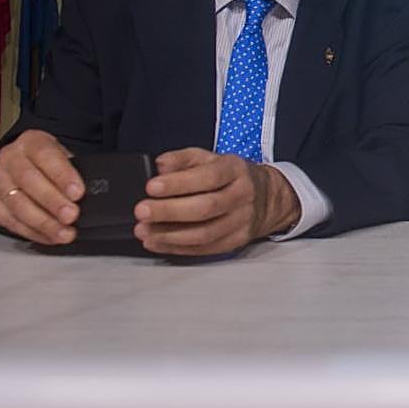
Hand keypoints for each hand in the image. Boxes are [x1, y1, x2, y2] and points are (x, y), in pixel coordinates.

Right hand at [0, 129, 83, 244]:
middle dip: (52, 202)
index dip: (62, 175)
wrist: (29, 162)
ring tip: (63, 233)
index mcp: (31, 141)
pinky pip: (8, 220)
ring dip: (42, 223)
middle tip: (71, 216)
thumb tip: (92, 191)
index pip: (46, 155)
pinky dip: (30, 232)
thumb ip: (75, 170)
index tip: (78, 192)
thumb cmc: (50, 161)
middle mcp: (10, 158)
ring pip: (16, 204)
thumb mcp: (65, 156)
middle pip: (28, 181)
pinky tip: (48, 237)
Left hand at [133, 149, 300, 255]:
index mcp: (235, 169)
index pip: (208, 177)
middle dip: (169, 211)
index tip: (151, 187)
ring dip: (170, 235)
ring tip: (144, 231)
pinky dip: (177, 248)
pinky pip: (204, 249)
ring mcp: (241, 221)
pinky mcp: (236, 241)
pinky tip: (157, 242)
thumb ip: (183, 159)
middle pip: (205, 208)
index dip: (178, 183)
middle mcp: (242, 195)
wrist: (266, 197)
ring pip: (204, 234)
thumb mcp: (210, 158)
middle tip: (142, 211)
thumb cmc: (230, 176)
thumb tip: (160, 165)